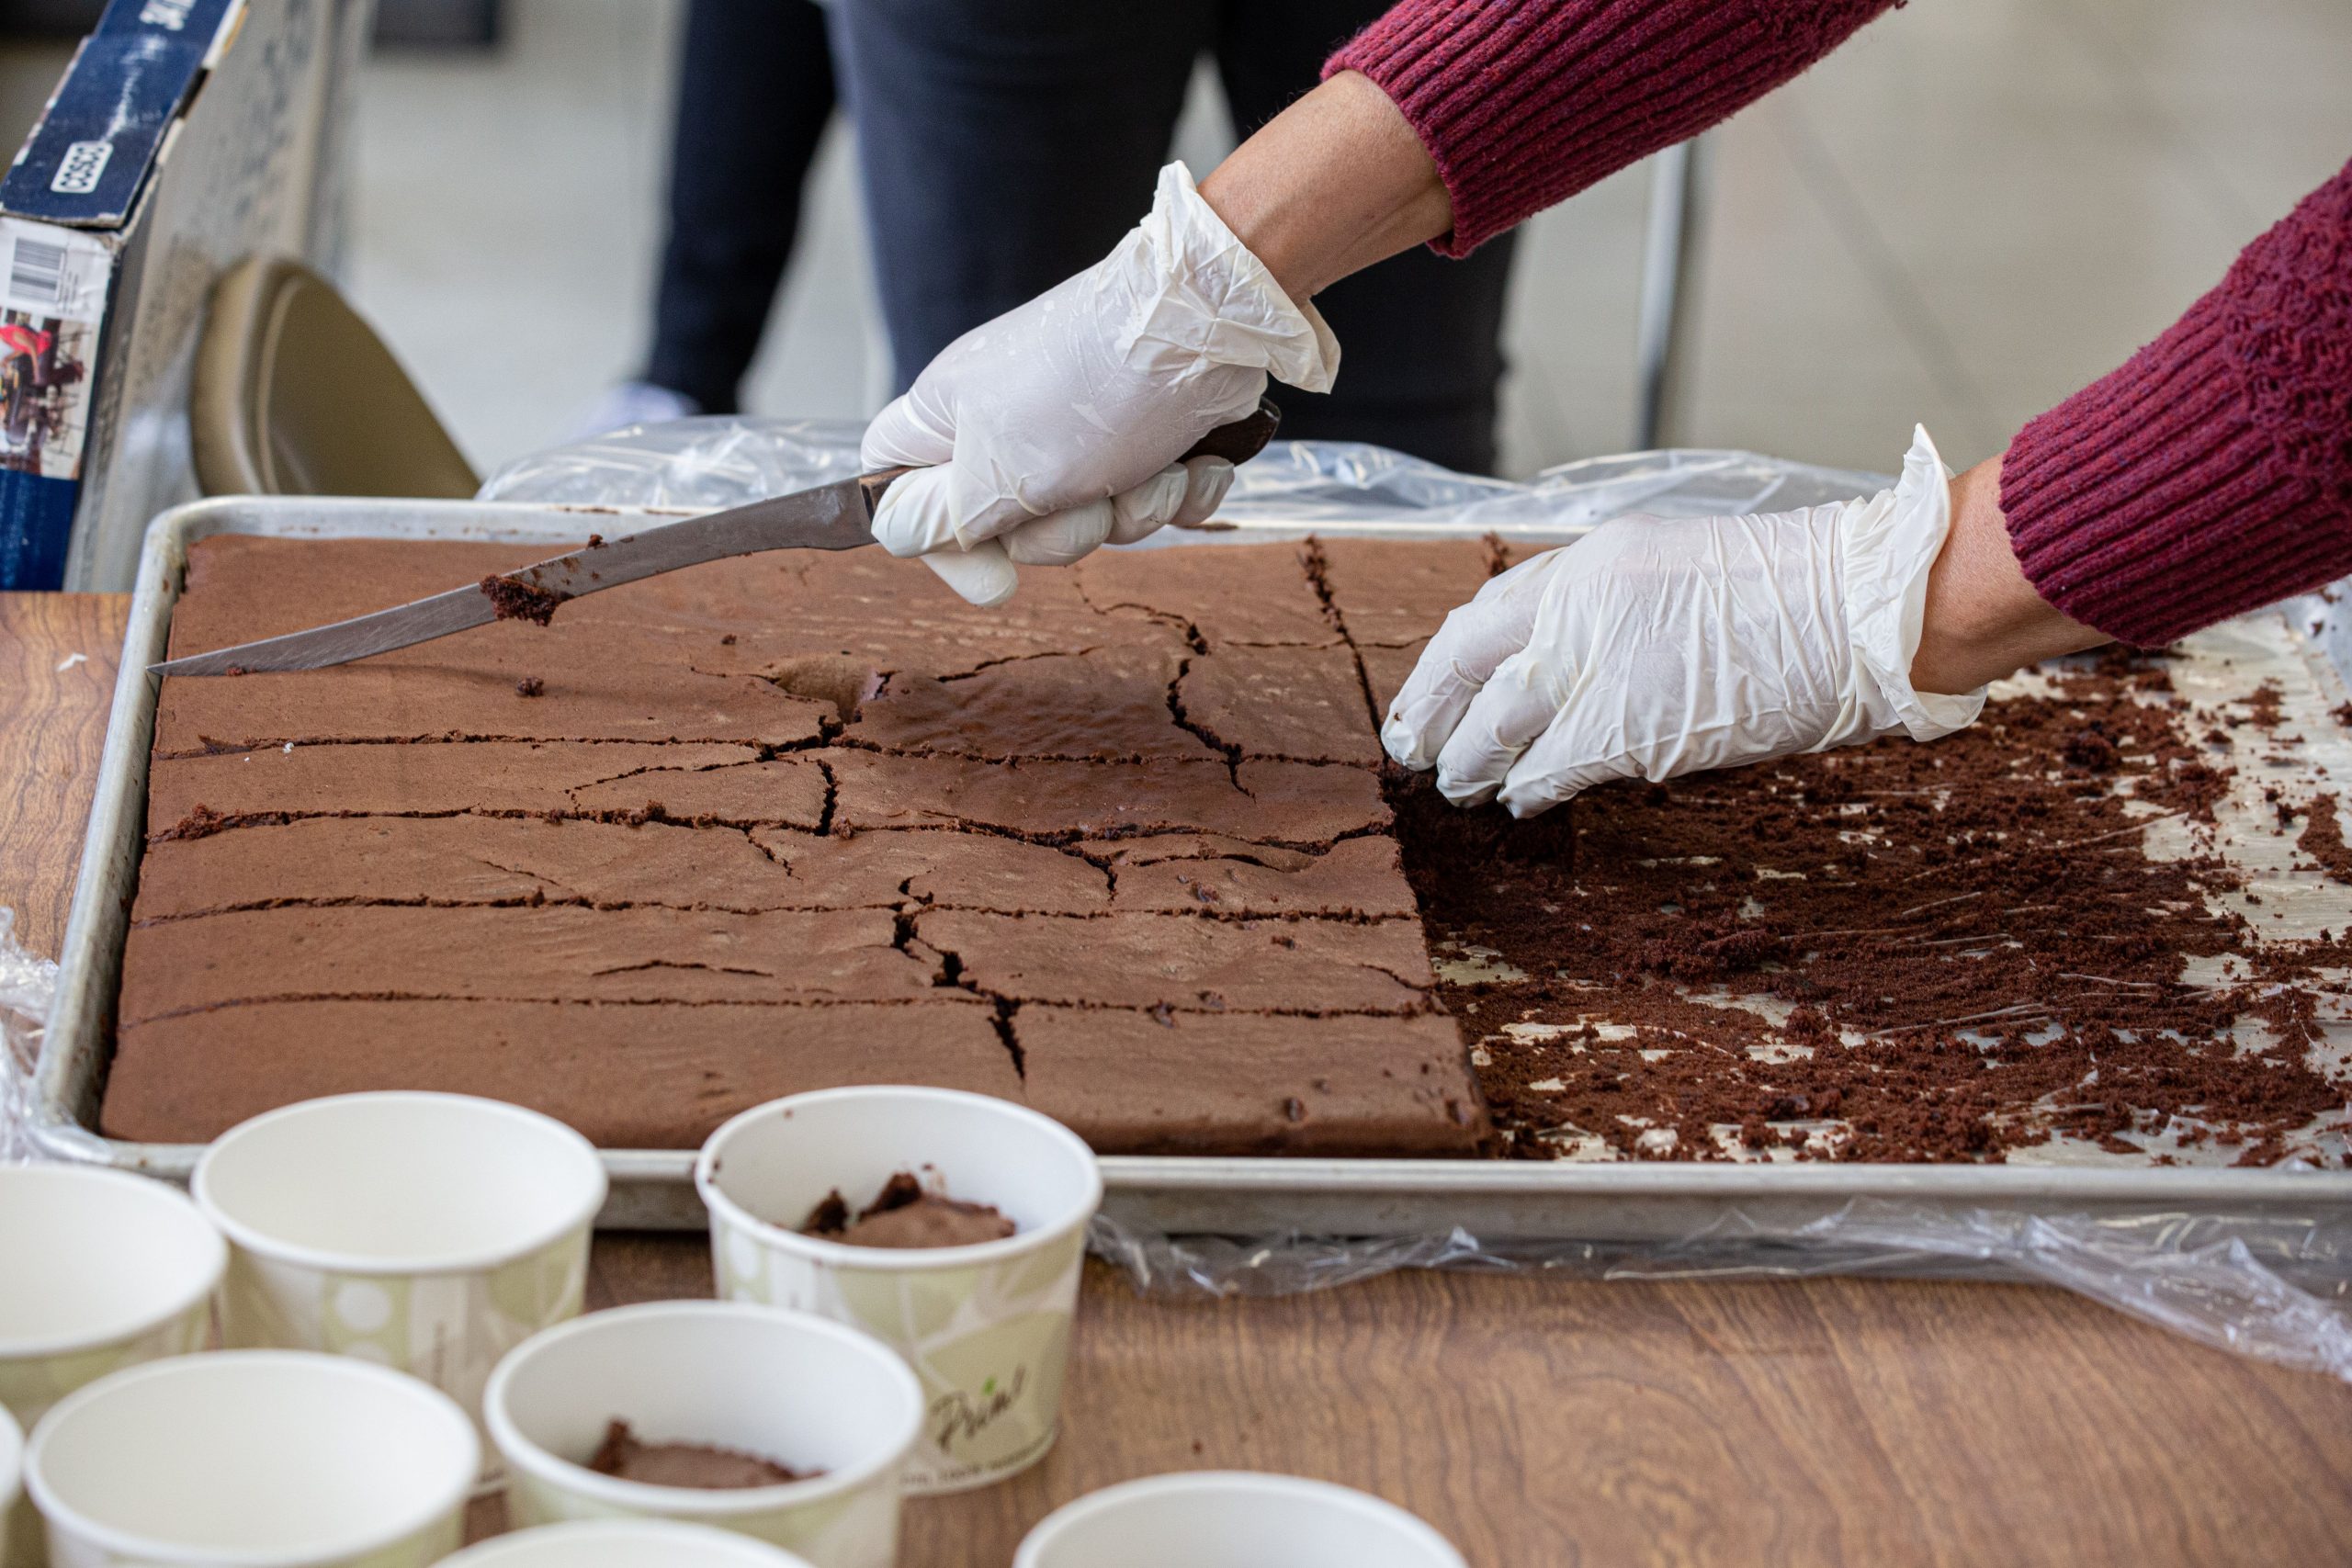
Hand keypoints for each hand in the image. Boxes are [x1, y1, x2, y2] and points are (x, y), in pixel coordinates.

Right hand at [862, 162, 1339, 605]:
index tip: (995, 575)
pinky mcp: (1144, 433)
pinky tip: (1194, 464)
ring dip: (1133, 510)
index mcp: (949, 418)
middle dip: (1067, 532)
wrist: (1204, 324)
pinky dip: (1178, 491)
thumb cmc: (1089, 390)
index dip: (936, 543)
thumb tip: (895, 534)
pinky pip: (1149, 499)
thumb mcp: (999, 471)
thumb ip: (945, 516)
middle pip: (1007, 527)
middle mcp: (1006, 422)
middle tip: (1091, 500)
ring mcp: (1078, 429)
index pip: (895, 487)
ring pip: (1089, 520)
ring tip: (1155, 471)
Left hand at [1384, 428, 1990, 816]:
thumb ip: (1613, 608)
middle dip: (1435, 714)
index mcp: (1595, 561)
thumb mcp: (1680, 570)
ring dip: (1472, 761)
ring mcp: (1601, 664)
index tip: (1425, 693)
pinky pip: (1551, 767)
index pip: (1488, 611)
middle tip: (1415, 749)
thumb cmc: (1795, 596)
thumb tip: (1563, 659)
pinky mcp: (1626, 727)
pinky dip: (1528, 787)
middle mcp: (1583, 604)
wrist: (1859, 612)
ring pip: (1500, 723)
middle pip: (1474, 665)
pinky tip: (1520, 801)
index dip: (1445, 662)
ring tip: (1459, 784)